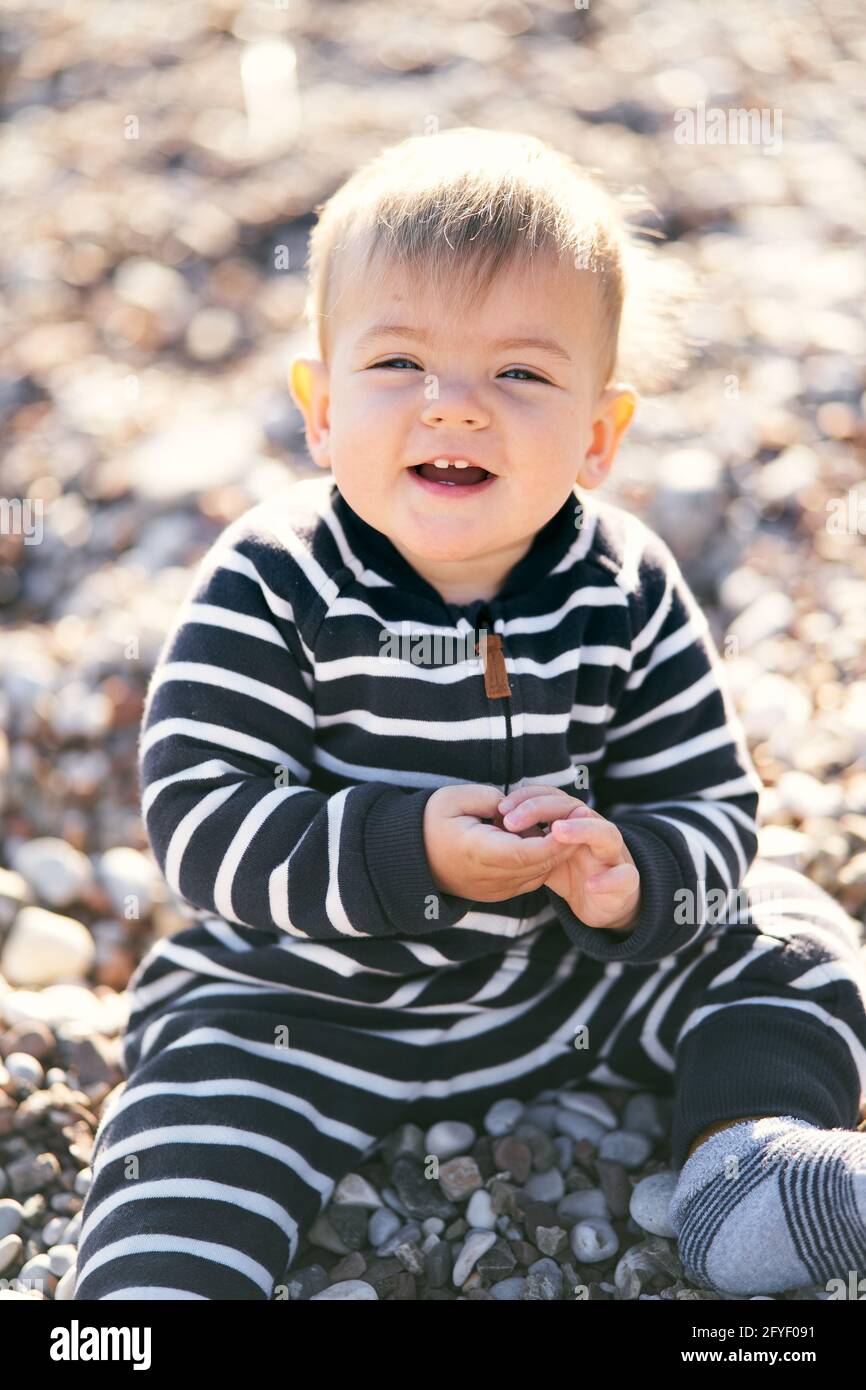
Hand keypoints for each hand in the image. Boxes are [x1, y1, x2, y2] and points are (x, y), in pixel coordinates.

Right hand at [423, 783, 586, 903]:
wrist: (409, 858)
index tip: (569, 816)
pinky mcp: (496, 894)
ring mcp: (494, 890)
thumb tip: (520, 811)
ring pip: (539, 875)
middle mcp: (490, 877)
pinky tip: (539, 840)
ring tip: (557, 825)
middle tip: (574, 816)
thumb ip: (493, 799)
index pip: (529, 852)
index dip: (555, 838)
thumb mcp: (456, 798)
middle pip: (540, 865)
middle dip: (563, 843)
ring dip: (553, 853)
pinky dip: (540, 862)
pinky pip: (529, 880)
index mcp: (479, 852)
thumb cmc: (431, 821)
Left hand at [496, 785, 640, 931]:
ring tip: (557, 832)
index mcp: (575, 822)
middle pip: (575, 808)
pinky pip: (624, 877)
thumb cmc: (574, 871)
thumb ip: (530, 837)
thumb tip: (496, 821)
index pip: (553, 798)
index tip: (501, 808)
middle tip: (512, 821)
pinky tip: (591, 884)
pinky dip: (609, 880)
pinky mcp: (626, 881)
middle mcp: (596, 831)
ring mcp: (613, 855)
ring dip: (582, 829)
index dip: (528, 798)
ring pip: (606, 833)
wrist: (609, 902)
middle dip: (543, 809)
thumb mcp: (547, 853)